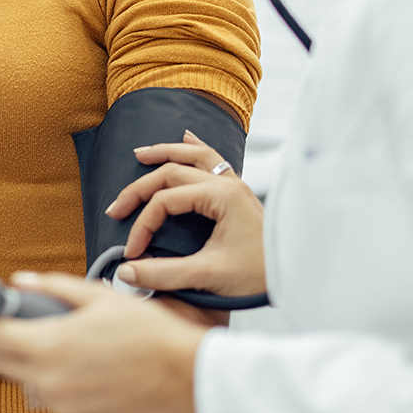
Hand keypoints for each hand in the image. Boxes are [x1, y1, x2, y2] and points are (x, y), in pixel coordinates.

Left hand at [0, 273, 204, 412]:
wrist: (184, 375)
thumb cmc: (148, 335)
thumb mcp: (98, 296)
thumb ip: (52, 287)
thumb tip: (21, 282)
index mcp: (48, 346)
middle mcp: (47, 379)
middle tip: (15, 317)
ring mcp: (60, 402)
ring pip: (22, 377)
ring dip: (26, 356)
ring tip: (57, 338)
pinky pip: (47, 391)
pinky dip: (50, 374)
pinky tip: (77, 358)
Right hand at [103, 131, 267, 296]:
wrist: (295, 275)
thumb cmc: (259, 275)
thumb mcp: (208, 275)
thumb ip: (164, 273)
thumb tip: (126, 271)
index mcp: (222, 197)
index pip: (165, 201)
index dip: (143, 224)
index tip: (133, 250)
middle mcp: (228, 184)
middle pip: (172, 172)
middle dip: (140, 188)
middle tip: (117, 207)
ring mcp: (236, 185)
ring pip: (194, 156)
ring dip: (166, 153)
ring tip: (141, 154)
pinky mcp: (239, 193)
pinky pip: (215, 160)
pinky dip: (196, 148)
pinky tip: (187, 137)